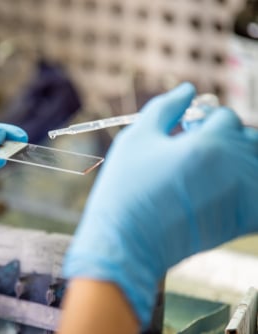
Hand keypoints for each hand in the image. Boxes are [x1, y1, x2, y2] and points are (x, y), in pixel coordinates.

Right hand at [63, 83, 257, 328]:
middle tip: (196, 153)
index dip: (202, 122)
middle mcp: (235, 167)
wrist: (128, 241)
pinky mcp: (242, 221)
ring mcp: (242, 196)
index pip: (225, 117)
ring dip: (239, 161)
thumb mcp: (136, 139)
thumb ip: (165, 108)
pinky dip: (249, 190)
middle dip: (226, 139)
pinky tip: (223, 192)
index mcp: (209, 144)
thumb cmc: (126, 189)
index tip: (183, 134)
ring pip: (257, 164)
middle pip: (249, 139)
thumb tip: (188, 89)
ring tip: (209, 171)